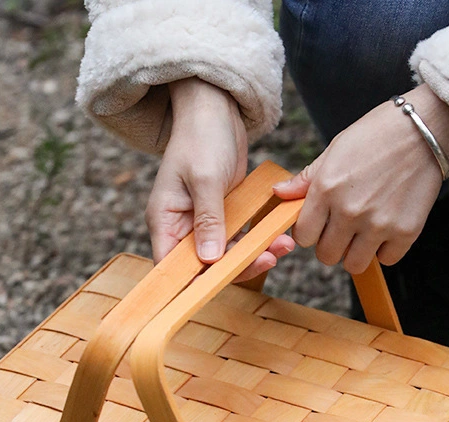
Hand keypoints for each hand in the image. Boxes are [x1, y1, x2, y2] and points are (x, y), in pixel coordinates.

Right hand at [146, 78, 292, 274]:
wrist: (215, 108)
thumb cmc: (202, 137)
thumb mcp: (206, 178)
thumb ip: (209, 220)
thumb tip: (210, 260)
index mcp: (165, 222)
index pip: (171, 268)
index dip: (192, 284)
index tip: (222, 286)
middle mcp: (181, 228)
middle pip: (203, 267)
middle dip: (237, 267)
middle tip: (268, 260)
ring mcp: (203, 223)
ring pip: (226, 255)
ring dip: (254, 254)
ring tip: (283, 246)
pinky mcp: (223, 216)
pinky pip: (240, 239)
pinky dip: (258, 240)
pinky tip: (279, 237)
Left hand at [273, 84, 448, 273]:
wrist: (424, 128)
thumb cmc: (375, 136)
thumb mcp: (334, 150)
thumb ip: (306, 179)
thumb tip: (278, 193)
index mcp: (326, 190)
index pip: (303, 236)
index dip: (310, 232)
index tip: (320, 223)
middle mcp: (349, 211)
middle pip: (326, 256)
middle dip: (331, 245)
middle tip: (344, 228)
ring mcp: (378, 224)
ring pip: (354, 265)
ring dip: (356, 253)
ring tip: (364, 232)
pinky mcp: (406, 231)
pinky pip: (386, 260)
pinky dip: (386, 250)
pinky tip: (387, 229)